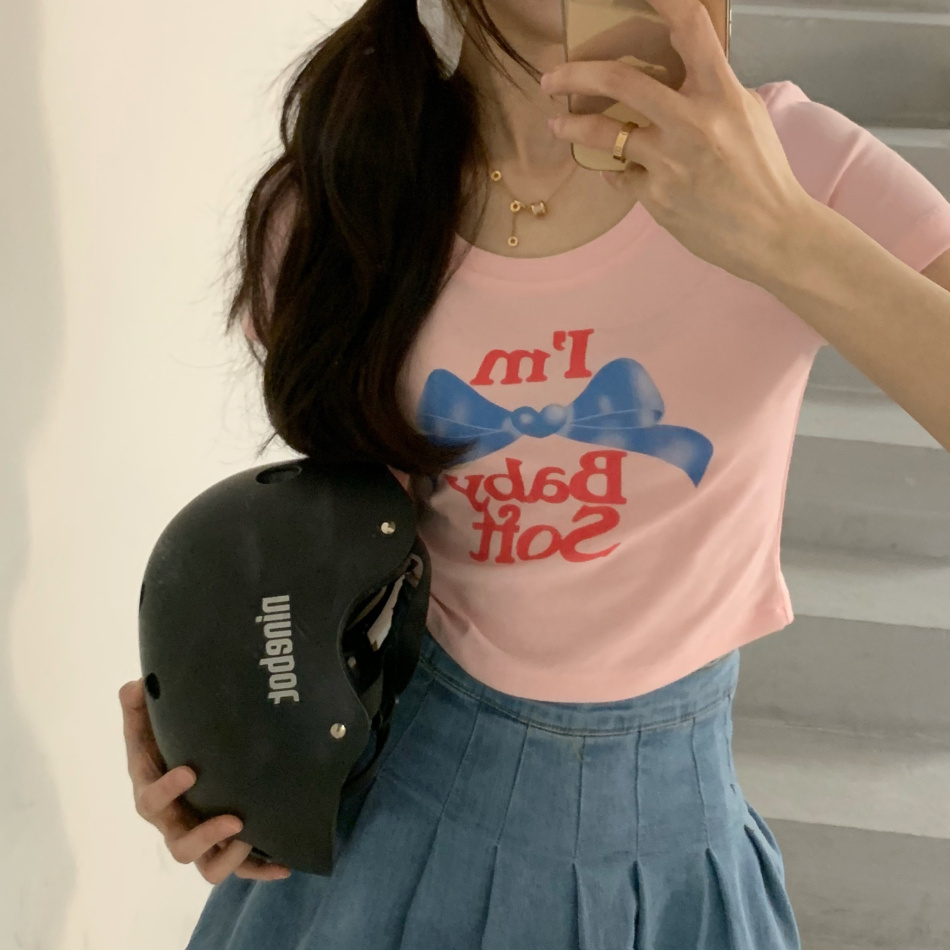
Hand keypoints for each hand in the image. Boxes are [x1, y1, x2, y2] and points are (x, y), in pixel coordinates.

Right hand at [119, 677, 291, 883]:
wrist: (184, 764)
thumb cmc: (163, 747)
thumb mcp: (148, 726)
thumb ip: (138, 708)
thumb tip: (134, 686)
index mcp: (154, 796)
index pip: (150, 802)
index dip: (166, 792)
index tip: (189, 772)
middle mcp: (175, 823)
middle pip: (180, 846)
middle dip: (205, 836)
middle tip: (233, 818)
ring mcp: (200, 837)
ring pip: (209, 865)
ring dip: (231, 856)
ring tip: (252, 835)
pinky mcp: (224, 844)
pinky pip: (240, 866)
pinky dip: (260, 868)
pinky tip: (285, 864)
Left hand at [541, 0, 816, 284]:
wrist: (771, 232)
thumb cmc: (762, 172)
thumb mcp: (745, 114)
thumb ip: (709, 89)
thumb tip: (675, 71)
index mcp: (721, 93)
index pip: (691, 28)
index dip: (662, 1)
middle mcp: (693, 122)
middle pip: (621, 81)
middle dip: (576, 75)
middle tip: (551, 77)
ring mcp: (671, 162)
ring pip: (604, 134)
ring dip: (572, 128)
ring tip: (555, 124)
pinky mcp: (657, 198)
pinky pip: (619, 175)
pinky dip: (612, 170)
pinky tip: (613, 169)